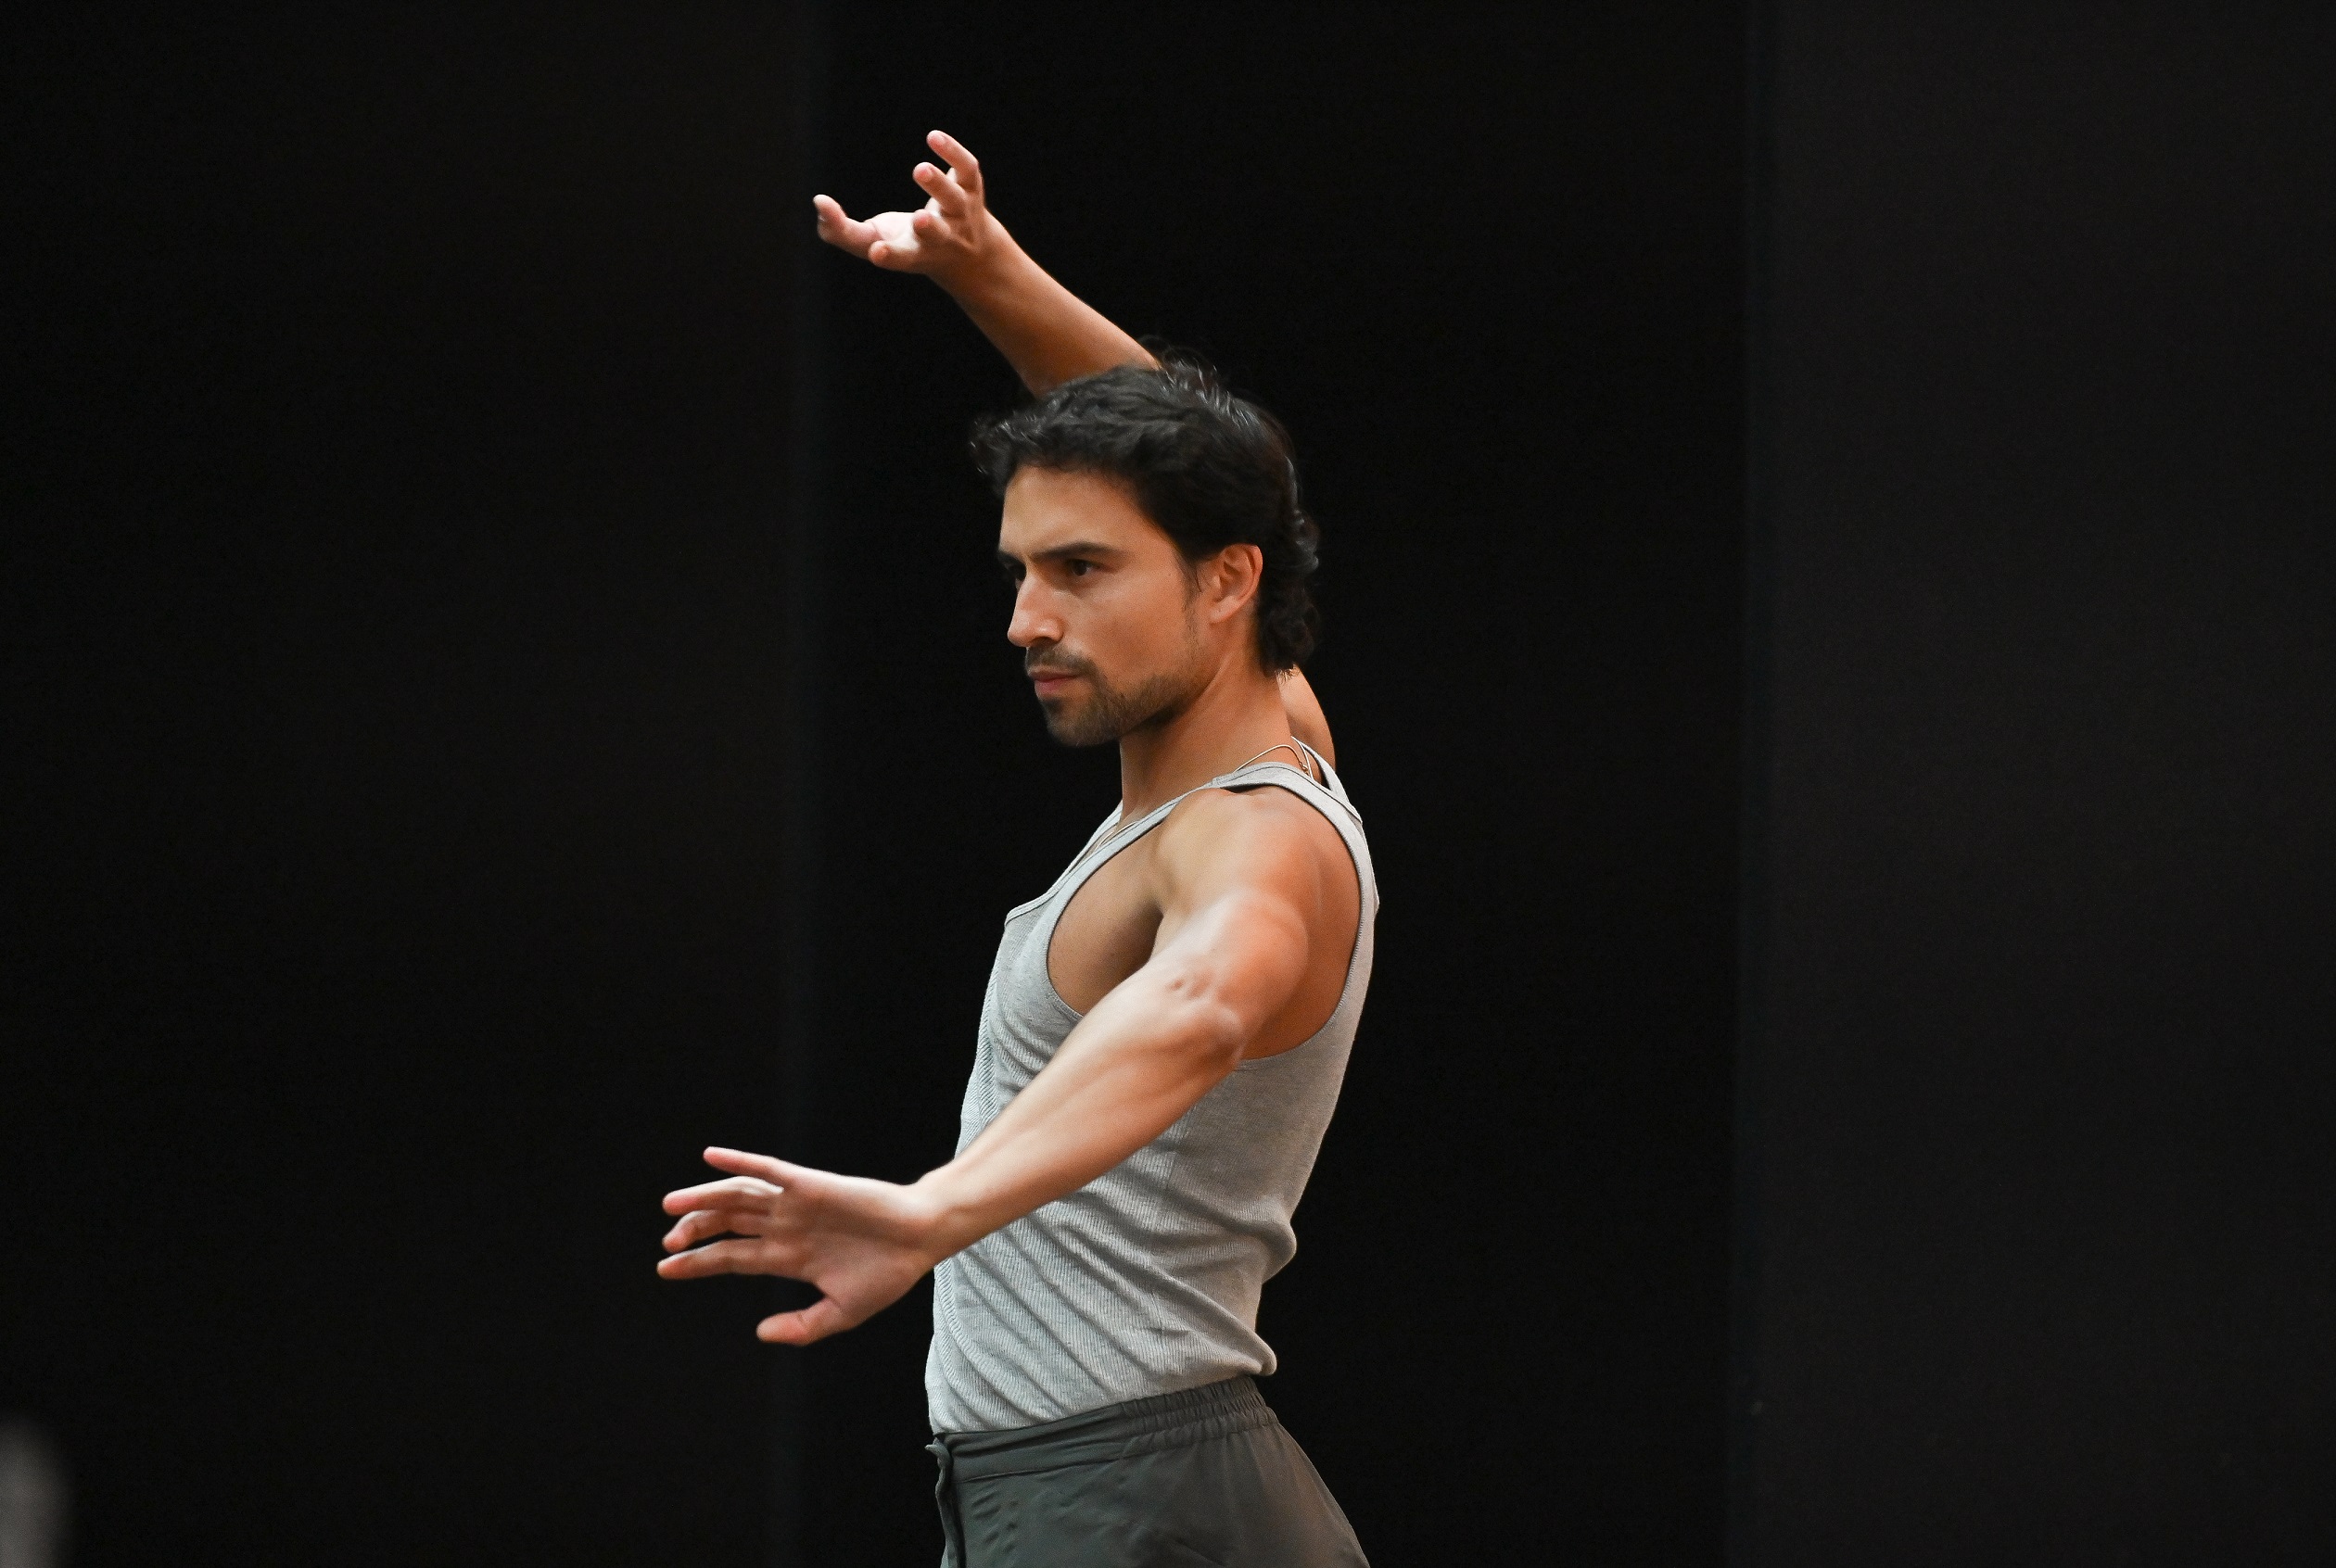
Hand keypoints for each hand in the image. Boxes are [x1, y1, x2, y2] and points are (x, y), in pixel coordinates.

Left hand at [657, 1146, 943, 1343]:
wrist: (920, 1239)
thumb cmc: (887, 1274)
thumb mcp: (842, 1313)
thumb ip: (803, 1327)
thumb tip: (761, 1333)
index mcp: (789, 1258)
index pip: (732, 1257)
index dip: (698, 1262)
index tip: (665, 1268)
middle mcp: (785, 1227)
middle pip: (728, 1224)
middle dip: (695, 1231)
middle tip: (667, 1241)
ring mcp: (795, 1204)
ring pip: (739, 1196)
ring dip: (704, 1199)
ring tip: (672, 1206)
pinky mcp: (810, 1184)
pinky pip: (769, 1169)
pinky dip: (739, 1161)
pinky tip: (711, 1157)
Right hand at [812, 129, 1004, 282]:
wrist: (971, 253)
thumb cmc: (908, 244)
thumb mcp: (873, 242)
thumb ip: (840, 231)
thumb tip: (819, 202)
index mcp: (914, 255)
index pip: (901, 258)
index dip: (889, 255)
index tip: (876, 251)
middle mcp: (941, 238)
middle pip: (936, 235)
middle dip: (929, 229)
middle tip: (919, 219)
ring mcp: (960, 213)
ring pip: (953, 200)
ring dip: (938, 186)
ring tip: (920, 170)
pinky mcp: (970, 187)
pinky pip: (965, 169)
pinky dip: (952, 152)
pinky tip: (933, 137)